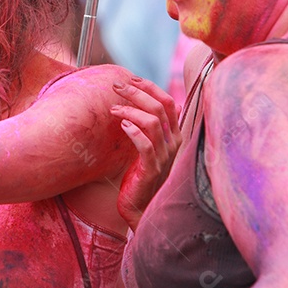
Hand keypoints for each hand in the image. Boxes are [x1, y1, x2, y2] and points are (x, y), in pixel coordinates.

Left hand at [111, 77, 180, 228]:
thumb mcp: (151, 148)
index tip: (132, 79)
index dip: (151, 87)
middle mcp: (173, 143)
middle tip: (117, 86)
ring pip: (152, 122)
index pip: (168, 102)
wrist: (143, 208)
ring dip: (130, 110)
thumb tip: (155, 103)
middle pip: (160, 107)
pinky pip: (145, 144)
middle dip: (137, 92)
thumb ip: (153, 128)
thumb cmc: (143, 176)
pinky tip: (121, 126)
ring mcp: (164, 157)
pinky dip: (133, 131)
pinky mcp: (151, 169)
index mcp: (174, 135)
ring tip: (113, 109)